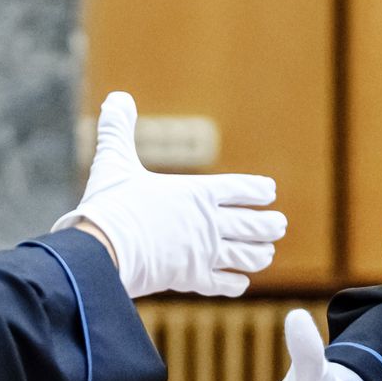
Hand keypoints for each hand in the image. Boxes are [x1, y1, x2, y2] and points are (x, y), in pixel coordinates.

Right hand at [57, 92, 285, 297]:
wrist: (102, 251)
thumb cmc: (110, 206)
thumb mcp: (114, 162)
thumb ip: (118, 129)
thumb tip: (116, 96)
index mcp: (196, 193)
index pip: (240, 189)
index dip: (257, 190)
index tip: (269, 192)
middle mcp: (207, 223)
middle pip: (252, 224)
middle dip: (269, 225)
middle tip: (279, 225)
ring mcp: (202, 253)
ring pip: (245, 255)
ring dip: (259, 254)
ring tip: (266, 254)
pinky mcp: (191, 279)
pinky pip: (223, 284)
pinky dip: (235, 282)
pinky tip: (240, 282)